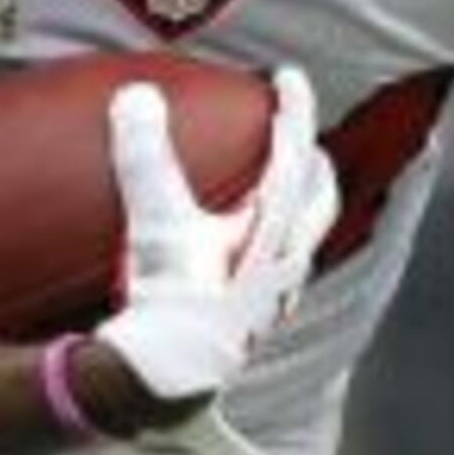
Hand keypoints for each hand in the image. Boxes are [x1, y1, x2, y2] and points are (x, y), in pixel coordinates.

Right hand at [89, 66, 338, 419]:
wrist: (169, 376)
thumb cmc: (173, 298)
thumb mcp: (156, 221)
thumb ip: (145, 156)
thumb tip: (136, 95)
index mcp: (273, 229)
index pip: (294, 155)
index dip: (293, 111)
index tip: (289, 77)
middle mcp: (283, 265)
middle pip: (316, 206)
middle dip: (314, 171)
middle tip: (303, 144)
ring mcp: (269, 303)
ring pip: (299, 251)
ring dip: (295, 221)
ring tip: (276, 206)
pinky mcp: (245, 333)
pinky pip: (266, 293)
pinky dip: (263, 265)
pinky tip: (239, 296)